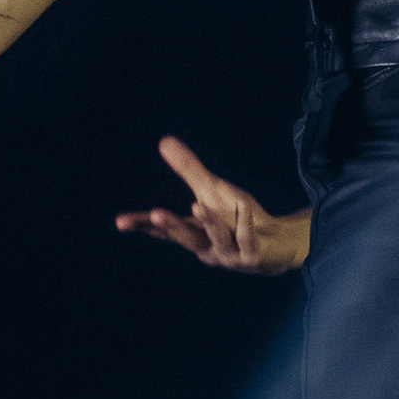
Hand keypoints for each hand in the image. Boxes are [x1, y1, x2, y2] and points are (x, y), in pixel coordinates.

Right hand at [115, 135, 310, 275]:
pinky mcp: (252, 257)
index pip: (164, 230)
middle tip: (155, 215)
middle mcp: (207, 248)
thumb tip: (163, 141)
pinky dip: (244, 220)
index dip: (144, 225)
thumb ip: (189, 170)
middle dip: (171, 226)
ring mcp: (230, 255)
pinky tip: (242, 204)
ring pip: (216, 239)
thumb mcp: (212, 190)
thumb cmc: (237, 218)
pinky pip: (247, 237)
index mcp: (194, 234)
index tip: (121, 222)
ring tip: (198, 205)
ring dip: (207, 223)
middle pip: (186, 237)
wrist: (277, 243)